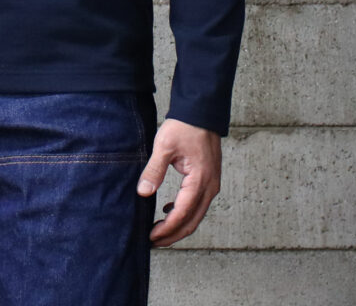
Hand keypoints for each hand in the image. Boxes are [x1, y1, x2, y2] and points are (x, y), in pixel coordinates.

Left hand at [136, 118, 220, 246]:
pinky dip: (184, 213)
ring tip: (159, 230)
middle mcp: (210, 187)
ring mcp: (212, 184)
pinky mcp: (209, 180)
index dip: (167, 228)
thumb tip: (143, 192)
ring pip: (196, 215)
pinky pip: (198, 204)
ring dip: (179, 226)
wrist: (200, 112)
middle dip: (173, 235)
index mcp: (200, 180)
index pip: (183, 213)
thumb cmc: (184, 127)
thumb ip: (154, 170)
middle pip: (192, 221)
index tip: (151, 236)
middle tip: (154, 241)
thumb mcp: (164, 146)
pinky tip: (169, 210)